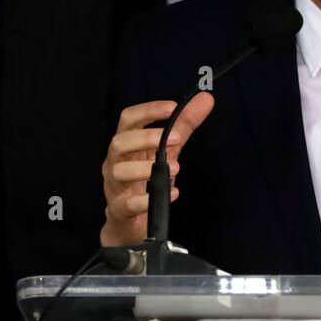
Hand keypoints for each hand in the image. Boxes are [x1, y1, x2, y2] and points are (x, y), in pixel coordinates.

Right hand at [100, 93, 214, 245]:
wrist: (131, 222)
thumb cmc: (145, 180)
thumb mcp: (167, 150)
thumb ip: (184, 126)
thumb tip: (206, 99)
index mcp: (126, 145)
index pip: (128, 119)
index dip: (148, 110)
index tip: (173, 107)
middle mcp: (115, 162)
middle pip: (119, 142)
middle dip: (146, 137)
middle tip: (177, 139)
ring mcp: (114, 187)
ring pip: (119, 171)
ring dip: (146, 167)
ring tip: (175, 167)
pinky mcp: (119, 210)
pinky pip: (127, 204)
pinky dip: (147, 199)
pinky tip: (172, 194)